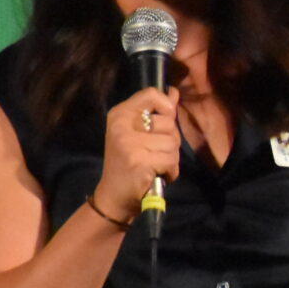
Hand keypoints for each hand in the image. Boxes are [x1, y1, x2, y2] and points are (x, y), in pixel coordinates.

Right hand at [94, 89, 181, 224]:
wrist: (114, 195)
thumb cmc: (130, 162)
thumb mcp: (138, 133)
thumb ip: (157, 112)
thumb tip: (174, 92)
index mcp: (119, 114)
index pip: (150, 94)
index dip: (167, 106)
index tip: (165, 120)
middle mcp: (121, 125)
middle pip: (169, 122)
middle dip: (171, 141)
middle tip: (155, 153)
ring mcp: (128, 143)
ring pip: (173, 142)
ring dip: (171, 158)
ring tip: (155, 165)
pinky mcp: (138, 161)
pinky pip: (171, 160)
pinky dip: (171, 171)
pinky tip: (158, 174)